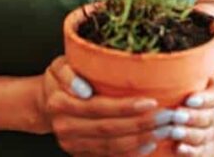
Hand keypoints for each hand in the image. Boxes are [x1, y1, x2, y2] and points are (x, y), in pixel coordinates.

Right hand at [36, 56, 176, 155]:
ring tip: (165, 130)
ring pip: (112, 146)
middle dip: (142, 125)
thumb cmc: (60, 78)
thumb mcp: (60, 66)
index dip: (126, 107)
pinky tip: (150, 144)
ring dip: (141, 140)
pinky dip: (131, 152)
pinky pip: (109, 156)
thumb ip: (69, 74)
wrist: (45, 103)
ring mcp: (73, 144)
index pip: (99, 107)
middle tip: (168, 116)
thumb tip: (84, 90)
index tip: (152, 101)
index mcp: (60, 104)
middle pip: (109, 129)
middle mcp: (65, 127)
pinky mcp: (80, 154)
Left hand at [166, 72, 213, 154]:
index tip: (189, 99)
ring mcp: (208, 130)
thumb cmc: (170, 77)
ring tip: (173, 131)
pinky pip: (199, 151)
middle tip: (176, 115)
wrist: (158, 102)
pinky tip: (177, 147)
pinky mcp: (198, 145)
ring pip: (207, 135)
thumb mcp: (181, 65)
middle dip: (195, 117)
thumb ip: (200, 60)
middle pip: (213, 117)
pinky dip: (189, 150)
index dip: (207, 99)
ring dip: (190, 134)